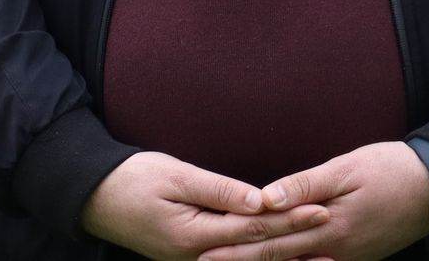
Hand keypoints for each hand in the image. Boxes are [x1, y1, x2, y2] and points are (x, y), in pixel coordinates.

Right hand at [80, 152, 331, 260]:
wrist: (94, 197)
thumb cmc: (135, 179)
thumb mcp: (177, 176)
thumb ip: (220, 191)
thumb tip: (260, 199)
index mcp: (193, 235)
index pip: (254, 227)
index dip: (291, 219)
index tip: (323, 210)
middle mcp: (194, 256)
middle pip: (255, 249)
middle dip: (295, 242)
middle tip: (333, 232)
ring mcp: (190, 260)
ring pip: (245, 260)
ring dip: (281, 257)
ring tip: (320, 254)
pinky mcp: (188, 256)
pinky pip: (231, 259)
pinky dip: (258, 257)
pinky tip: (280, 255)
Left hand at [198, 142, 428, 260]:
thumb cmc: (393, 169)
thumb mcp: (348, 167)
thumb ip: (306, 184)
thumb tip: (265, 198)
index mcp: (327, 226)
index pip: (271, 239)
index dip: (236, 245)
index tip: (204, 251)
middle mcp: (333, 249)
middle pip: (277, 259)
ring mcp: (347, 256)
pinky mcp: (358, 254)